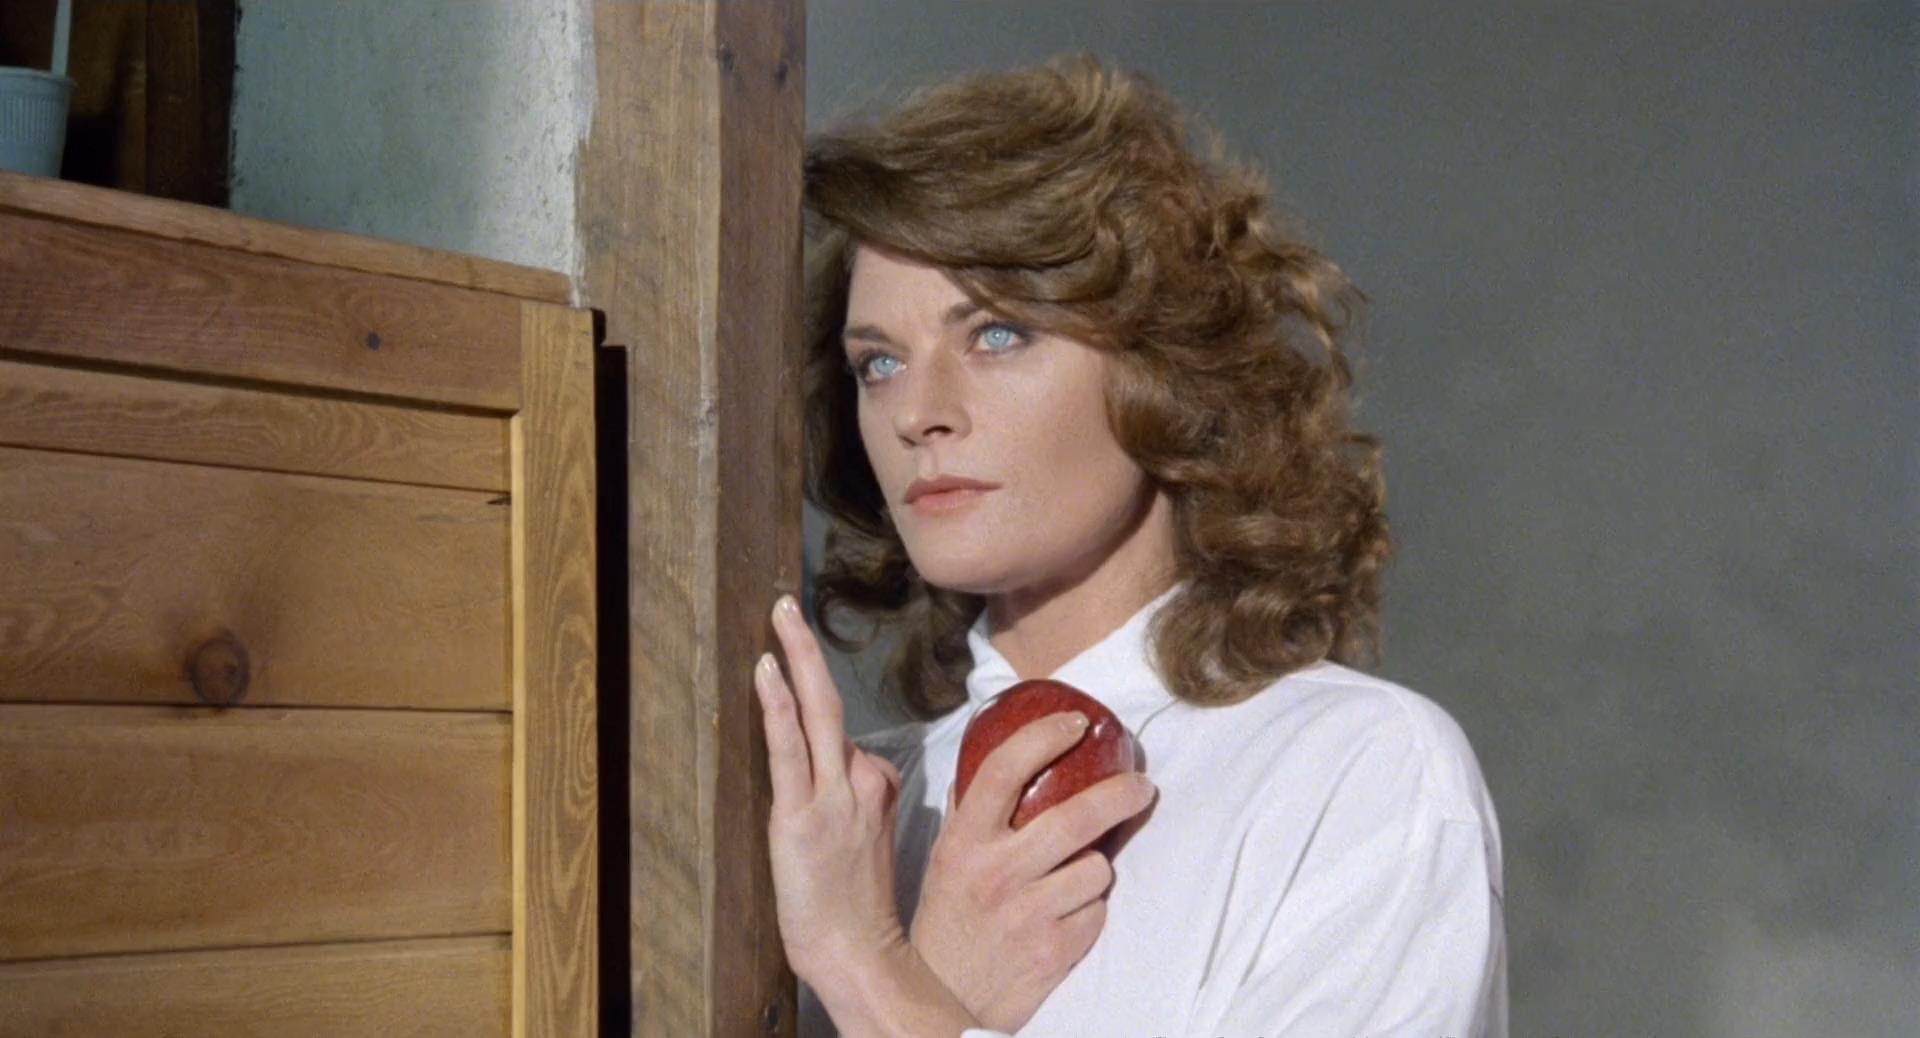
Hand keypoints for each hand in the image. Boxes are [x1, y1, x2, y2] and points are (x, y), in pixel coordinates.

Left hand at [754, 594, 908, 983]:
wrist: (859, 955)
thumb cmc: (855, 912)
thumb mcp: (868, 846)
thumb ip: (857, 807)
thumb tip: (848, 781)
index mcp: (877, 788)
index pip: (845, 738)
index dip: (811, 719)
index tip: (787, 668)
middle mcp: (863, 782)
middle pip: (834, 702)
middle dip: (810, 648)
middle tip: (788, 605)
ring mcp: (835, 795)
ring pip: (819, 712)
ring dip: (798, 656)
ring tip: (781, 613)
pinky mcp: (803, 815)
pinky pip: (791, 748)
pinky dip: (780, 704)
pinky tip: (767, 669)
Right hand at [909, 712, 1157, 1031]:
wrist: (945, 996)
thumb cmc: (947, 919)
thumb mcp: (945, 857)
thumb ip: (969, 810)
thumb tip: (992, 760)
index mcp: (965, 840)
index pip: (1005, 768)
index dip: (1045, 736)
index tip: (1077, 723)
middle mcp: (997, 871)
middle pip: (1076, 816)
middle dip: (1121, 794)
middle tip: (1140, 786)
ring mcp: (1028, 912)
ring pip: (1097, 868)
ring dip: (1095, 868)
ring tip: (1074, 876)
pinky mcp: (1056, 949)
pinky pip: (1098, 911)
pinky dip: (1090, 909)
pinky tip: (1066, 914)